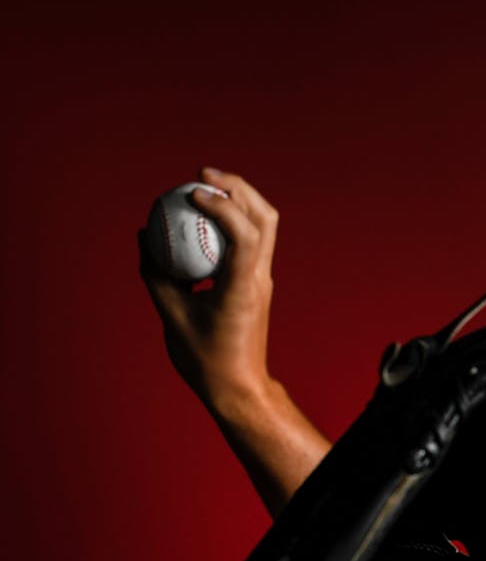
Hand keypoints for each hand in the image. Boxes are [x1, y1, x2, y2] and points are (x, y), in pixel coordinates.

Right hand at [139, 167, 279, 415]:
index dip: (223, 205)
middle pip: (266, 217)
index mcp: (241, 288)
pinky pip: (251, 240)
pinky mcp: (258, 282)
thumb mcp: (170, 316)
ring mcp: (263, 279)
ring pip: (265, 225)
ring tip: (204, 186)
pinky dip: (232, 220)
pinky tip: (203, 217)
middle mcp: (259, 278)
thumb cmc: (204, 359)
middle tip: (202, 174)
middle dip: (238, 187)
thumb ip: (156, 274)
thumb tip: (144, 236)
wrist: (239, 386)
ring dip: (239, 198)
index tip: (192, 191)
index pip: (245, 235)